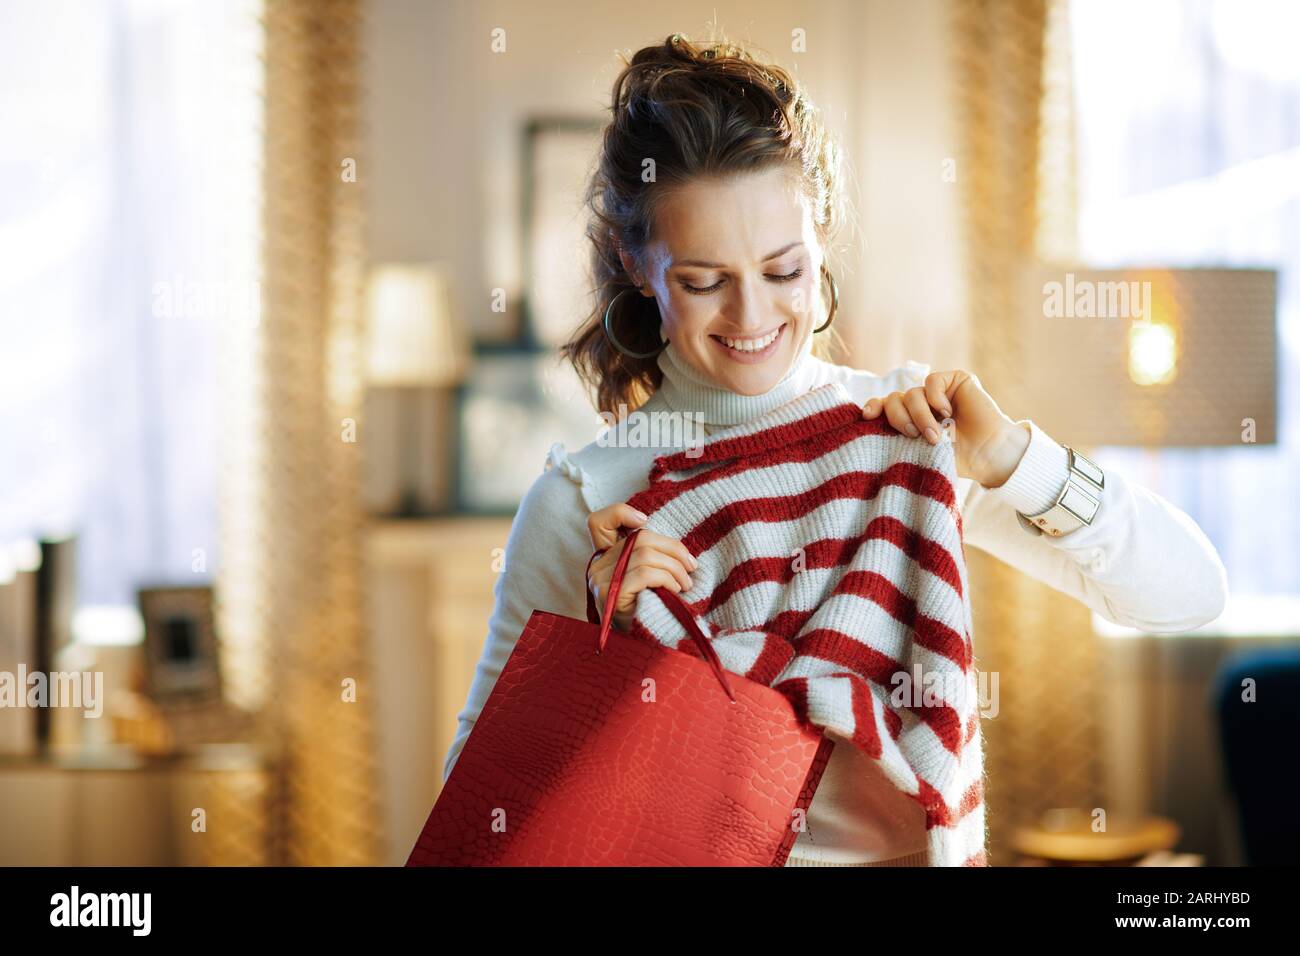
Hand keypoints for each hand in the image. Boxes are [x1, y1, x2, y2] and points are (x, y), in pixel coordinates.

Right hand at [586, 502, 697, 630]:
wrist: (637, 653)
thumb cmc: (647, 616)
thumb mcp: (648, 584)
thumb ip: (649, 562)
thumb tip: (680, 550)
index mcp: (604, 560)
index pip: (598, 522)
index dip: (620, 512)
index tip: (645, 520)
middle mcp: (597, 567)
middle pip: (639, 538)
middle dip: (673, 549)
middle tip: (691, 568)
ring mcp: (601, 580)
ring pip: (645, 554)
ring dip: (674, 568)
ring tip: (686, 585)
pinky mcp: (611, 594)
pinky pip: (644, 573)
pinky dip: (666, 579)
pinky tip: (675, 592)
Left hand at [861, 369, 1030, 487]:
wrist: (988, 456)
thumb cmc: (955, 459)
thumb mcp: (918, 451)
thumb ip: (897, 437)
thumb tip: (868, 424)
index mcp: (909, 418)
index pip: (883, 405)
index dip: (873, 407)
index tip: (867, 416)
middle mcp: (921, 403)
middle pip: (894, 399)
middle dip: (899, 419)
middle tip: (915, 437)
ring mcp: (938, 391)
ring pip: (912, 393)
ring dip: (920, 415)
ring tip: (935, 436)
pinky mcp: (955, 380)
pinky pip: (932, 381)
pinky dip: (935, 397)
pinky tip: (947, 413)